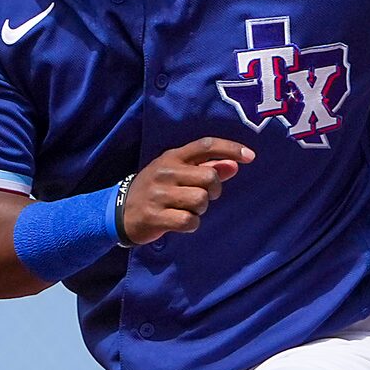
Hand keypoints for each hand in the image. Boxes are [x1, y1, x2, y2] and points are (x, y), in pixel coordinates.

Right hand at [121, 137, 254, 243]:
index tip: (250, 157)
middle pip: (209, 177)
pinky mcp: (155, 216)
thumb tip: (235, 166)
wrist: (119, 212)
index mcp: (172, 156)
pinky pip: (188, 221)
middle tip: (205, 197)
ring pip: (200, 200)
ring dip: (201, 209)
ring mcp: (159, 194)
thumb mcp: (177, 173)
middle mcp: (165, 172)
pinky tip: (182, 222)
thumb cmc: (155, 190)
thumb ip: (206, 168)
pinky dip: (191, 224)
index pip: (206, 145)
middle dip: (214, 190)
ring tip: (188, 210)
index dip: (231, 149)